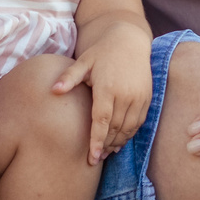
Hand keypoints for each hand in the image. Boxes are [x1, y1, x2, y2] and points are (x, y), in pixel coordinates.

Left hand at [53, 20, 154, 164]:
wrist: (130, 41)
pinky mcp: (147, 98)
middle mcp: (125, 94)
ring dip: (117, 143)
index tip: (91, 158)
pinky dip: (129, 134)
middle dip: (105, 146)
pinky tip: (119, 141)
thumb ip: (70, 77)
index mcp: (108, 87)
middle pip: (115, 129)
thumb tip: (53, 90)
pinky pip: (138, 123)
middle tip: (95, 158)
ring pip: (128, 128)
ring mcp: (138, 97)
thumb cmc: (102, 52)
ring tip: (105, 152)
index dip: (96, 140)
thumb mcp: (84, 61)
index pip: (102, 120)